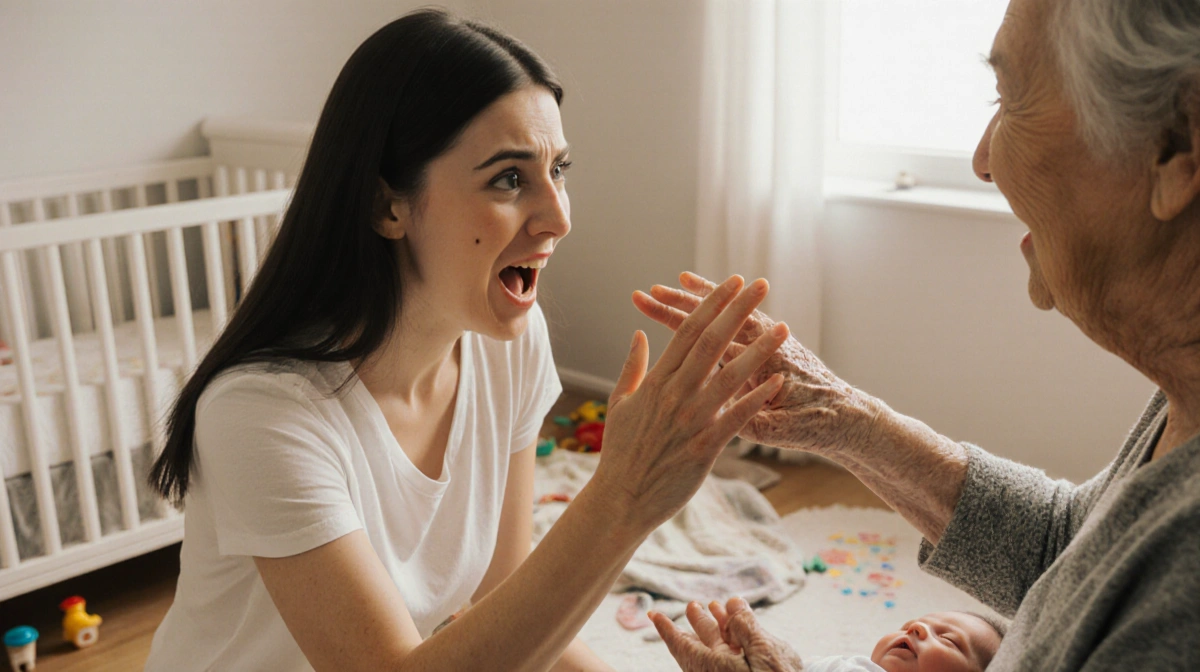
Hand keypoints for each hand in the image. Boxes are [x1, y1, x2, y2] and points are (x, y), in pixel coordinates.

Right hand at [593, 275, 788, 531]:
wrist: (621, 499)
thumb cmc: (621, 452)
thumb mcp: (620, 402)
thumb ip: (633, 366)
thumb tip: (640, 333)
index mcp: (656, 381)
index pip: (688, 332)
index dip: (712, 304)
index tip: (732, 283)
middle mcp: (675, 395)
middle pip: (711, 343)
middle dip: (738, 311)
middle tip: (761, 285)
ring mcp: (691, 421)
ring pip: (730, 377)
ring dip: (759, 350)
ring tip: (784, 327)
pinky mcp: (704, 448)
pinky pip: (736, 419)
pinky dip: (757, 399)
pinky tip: (778, 382)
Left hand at [632, 272, 881, 456]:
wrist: (842, 422)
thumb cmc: (798, 416)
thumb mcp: (754, 408)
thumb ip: (725, 392)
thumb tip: (693, 380)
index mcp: (741, 355)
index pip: (697, 332)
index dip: (671, 315)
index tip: (644, 299)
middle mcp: (756, 346)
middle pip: (710, 323)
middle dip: (679, 307)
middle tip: (651, 291)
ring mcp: (773, 355)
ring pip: (737, 326)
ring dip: (713, 308)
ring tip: (685, 286)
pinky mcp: (790, 371)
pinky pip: (767, 356)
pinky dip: (753, 342)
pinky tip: (737, 309)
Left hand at [651, 598, 804, 671]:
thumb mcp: (765, 650)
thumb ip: (746, 625)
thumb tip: (732, 602)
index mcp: (713, 668)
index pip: (682, 646)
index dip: (668, 629)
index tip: (653, 614)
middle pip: (700, 646)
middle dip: (696, 624)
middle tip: (693, 605)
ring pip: (718, 650)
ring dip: (717, 628)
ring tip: (718, 607)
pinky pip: (731, 658)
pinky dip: (732, 640)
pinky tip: (738, 628)